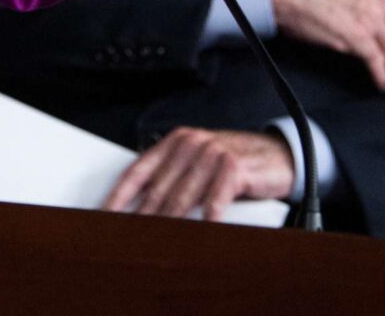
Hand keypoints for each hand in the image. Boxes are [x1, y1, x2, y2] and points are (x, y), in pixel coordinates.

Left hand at [104, 127, 293, 222]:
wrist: (279, 155)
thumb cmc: (235, 163)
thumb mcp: (200, 163)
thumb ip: (175, 177)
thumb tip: (144, 209)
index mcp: (175, 142)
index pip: (137, 171)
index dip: (118, 196)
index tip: (105, 215)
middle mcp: (190, 144)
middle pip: (157, 190)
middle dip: (142, 217)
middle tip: (129, 237)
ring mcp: (211, 154)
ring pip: (182, 198)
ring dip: (168, 224)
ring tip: (156, 241)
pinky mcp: (233, 168)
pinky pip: (214, 201)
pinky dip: (205, 221)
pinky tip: (198, 233)